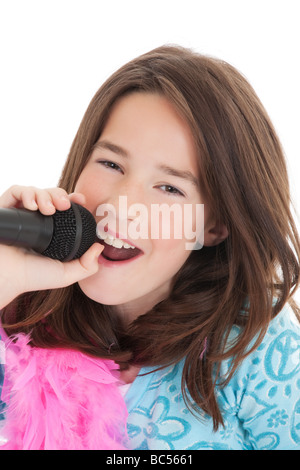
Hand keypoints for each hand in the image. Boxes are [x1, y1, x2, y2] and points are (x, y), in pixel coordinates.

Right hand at [0, 185, 102, 306]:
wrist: (6, 277)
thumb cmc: (32, 277)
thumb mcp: (66, 274)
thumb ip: (87, 266)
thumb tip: (99, 247)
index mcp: (51, 229)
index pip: (64, 207)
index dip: (73, 199)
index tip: (81, 200)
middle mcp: (36, 219)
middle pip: (51, 195)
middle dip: (59, 195)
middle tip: (64, 205)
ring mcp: (20, 213)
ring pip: (36, 190)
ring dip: (45, 194)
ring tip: (47, 209)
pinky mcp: (5, 209)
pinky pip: (16, 190)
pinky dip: (26, 193)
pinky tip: (32, 206)